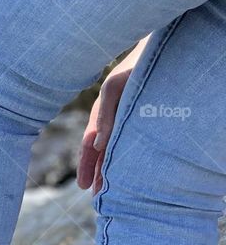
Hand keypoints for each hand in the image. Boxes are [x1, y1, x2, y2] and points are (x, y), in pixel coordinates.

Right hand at [77, 42, 146, 193]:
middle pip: (100, 150)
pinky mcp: (138, 116)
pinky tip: (124, 166)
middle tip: (96, 194)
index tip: (85, 186)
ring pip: (113, 147)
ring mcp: (124, 116)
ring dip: (109, 167)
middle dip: (96, 172)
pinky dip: (121, 155)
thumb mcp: (116, 88)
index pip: (90, 144)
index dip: (87, 165)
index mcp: (102, 111)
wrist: (160, 49)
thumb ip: (105, 115)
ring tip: (108, 188)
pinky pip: (125, 140)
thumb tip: (97, 145)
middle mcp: (111, 116)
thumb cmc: (136, 65)